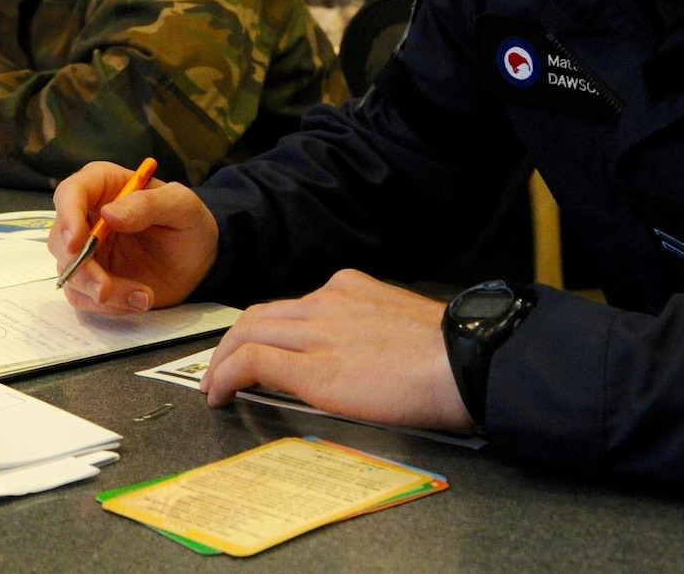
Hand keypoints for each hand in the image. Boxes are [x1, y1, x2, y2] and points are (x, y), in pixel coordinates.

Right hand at [51, 161, 217, 313]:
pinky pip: (84, 297)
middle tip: (105, 288)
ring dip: (98, 291)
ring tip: (142, 297)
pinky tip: (139, 300)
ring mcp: (88, 251)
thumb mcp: (181, 205)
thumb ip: (148, 204)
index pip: (70, 194)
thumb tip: (109, 214)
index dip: (67, 216)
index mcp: (103, 186)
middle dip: (80, 267)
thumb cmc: (188, 222)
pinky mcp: (93, 279)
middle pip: (60, 240)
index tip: (78, 242)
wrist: (199, 260)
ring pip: (69, 273)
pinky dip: (110, 305)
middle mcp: (88, 217)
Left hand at [201, 269, 470, 431]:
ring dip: (223, 359)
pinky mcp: (313, 367)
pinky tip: (221, 394)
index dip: (268, 327)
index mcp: (351, 288)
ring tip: (215, 384)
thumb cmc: (453, 354)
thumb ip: (372, 327)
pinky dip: (227, 375)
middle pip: (260, 314)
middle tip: (223, 366)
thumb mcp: (403, 322)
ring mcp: (317, 331)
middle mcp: (327, 301)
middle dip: (235, 341)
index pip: (294, 305)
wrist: (468, 362)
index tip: (260, 346)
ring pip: (247, 332)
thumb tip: (364, 354)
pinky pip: (252, 361)